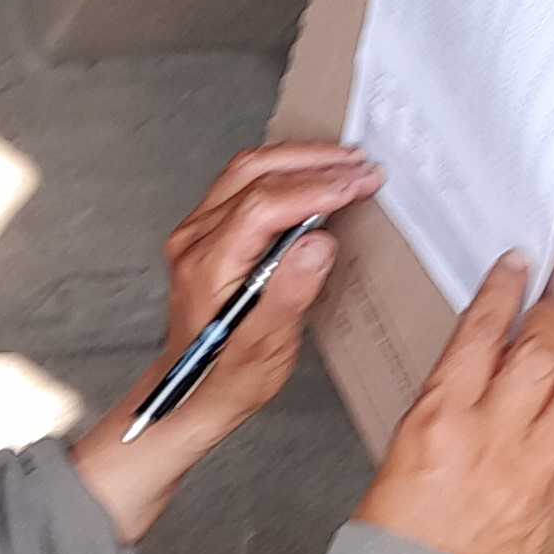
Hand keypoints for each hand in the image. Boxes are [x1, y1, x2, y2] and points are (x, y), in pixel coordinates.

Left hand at [72, 144, 380, 542]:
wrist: (193, 393)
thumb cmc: (227, 377)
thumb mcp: (265, 347)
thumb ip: (290, 292)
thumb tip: (317, 243)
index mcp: (207, 264)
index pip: (265, 203)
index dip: (317, 187)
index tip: (358, 182)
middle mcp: (195, 240)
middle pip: (255, 173)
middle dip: (314, 163)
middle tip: (361, 166)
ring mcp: (198, 233)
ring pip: (248, 171)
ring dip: (299, 160)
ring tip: (344, 163)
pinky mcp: (208, 233)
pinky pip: (244, 184)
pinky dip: (284, 172)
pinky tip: (311, 175)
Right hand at [356, 257, 553, 553]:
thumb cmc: (394, 531)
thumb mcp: (404, 448)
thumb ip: (446, 407)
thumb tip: (475, 372)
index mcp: (440, 417)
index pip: (481, 332)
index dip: (503, 291)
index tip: (517, 267)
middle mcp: (492, 435)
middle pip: (540, 354)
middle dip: (550, 320)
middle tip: (551, 304)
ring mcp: (530, 469)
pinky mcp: (551, 501)